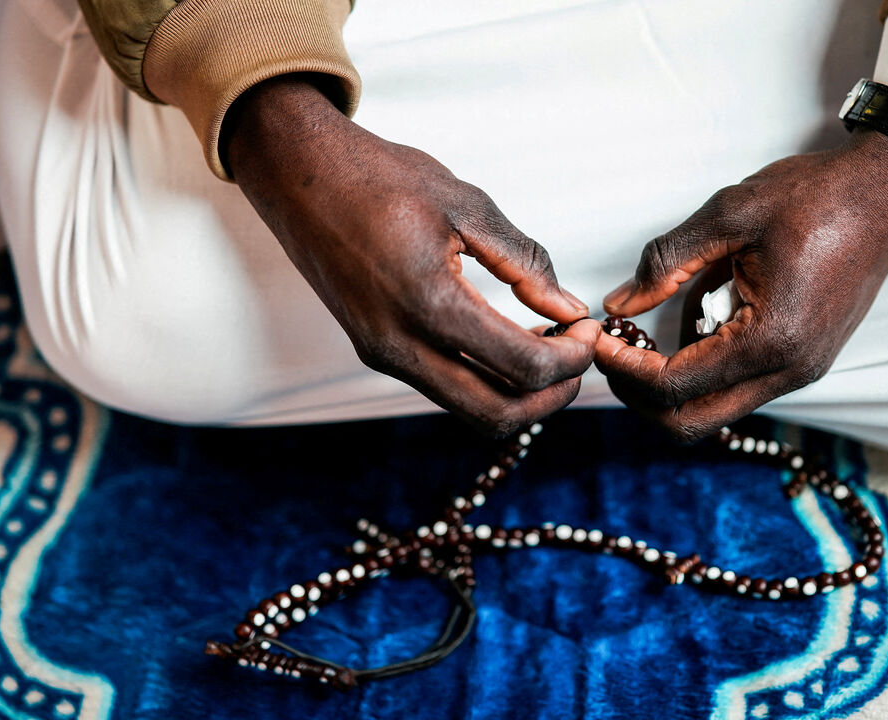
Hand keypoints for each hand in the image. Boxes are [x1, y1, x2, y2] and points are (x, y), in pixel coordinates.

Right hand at [225, 75, 598, 435]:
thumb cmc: (379, 177)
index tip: (590, 329)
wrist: (297, 173)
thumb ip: (524, 262)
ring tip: (549, 346)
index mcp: (428, 303)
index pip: (523, 367)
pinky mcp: (375, 350)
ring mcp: (382, 353)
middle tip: (579, 356)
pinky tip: (509, 341)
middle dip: (551, 396)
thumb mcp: (466, 205)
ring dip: (518, 393)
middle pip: (497, 416)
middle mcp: (399, 345)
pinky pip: (443, 387)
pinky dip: (486, 379)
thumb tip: (568, 307)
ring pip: (468, 409)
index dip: (572, 357)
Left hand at [595, 129, 887, 440]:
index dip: (625, 369)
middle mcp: (791, 369)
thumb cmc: (818, 196)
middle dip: (642, 394)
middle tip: (615, 351)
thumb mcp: (730, 214)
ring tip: (658, 320)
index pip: (676, 387)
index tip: (599, 338)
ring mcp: (802, 370)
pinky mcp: (805, 360)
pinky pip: (740, 383)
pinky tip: (700, 311)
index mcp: (773, 339)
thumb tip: (619, 302)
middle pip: (692, 422)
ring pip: (715, 407)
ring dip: (674, 379)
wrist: (887, 190)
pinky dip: (706, 362)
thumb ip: (666, 262)